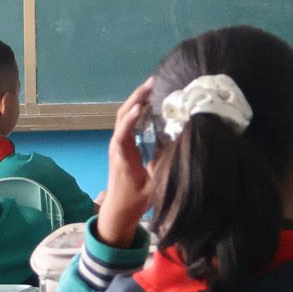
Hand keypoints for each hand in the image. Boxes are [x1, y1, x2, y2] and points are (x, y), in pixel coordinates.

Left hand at [95, 79, 154, 248]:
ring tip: (152, 86)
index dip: (130, 120)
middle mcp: (117, 146)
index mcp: (123, 157)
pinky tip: (148, 101)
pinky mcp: (122, 144)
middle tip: (152, 83)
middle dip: (136, 98)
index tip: (140, 107)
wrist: (118, 209)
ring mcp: (118, 143)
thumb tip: (175, 151)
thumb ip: (160, 171)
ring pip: (123, 115)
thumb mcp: (152, 190)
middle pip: (122, 116)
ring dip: (136, 99)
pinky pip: (127, 121)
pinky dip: (136, 108)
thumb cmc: (134, 200)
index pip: (123, 134)